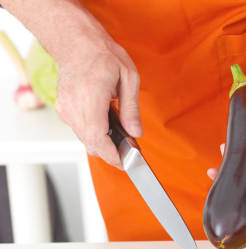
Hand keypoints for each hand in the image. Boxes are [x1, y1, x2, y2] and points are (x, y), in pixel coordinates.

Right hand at [54, 29, 141, 167]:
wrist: (76, 41)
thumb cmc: (102, 54)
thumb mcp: (129, 78)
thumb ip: (132, 109)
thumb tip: (136, 133)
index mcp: (91, 98)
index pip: (98, 140)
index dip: (112, 156)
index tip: (126, 162)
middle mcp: (74, 106)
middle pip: (91, 144)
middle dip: (111, 152)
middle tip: (129, 149)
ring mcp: (65, 108)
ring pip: (84, 139)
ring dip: (102, 141)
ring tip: (119, 133)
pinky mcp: (63, 108)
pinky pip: (79, 129)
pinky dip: (93, 132)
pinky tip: (106, 123)